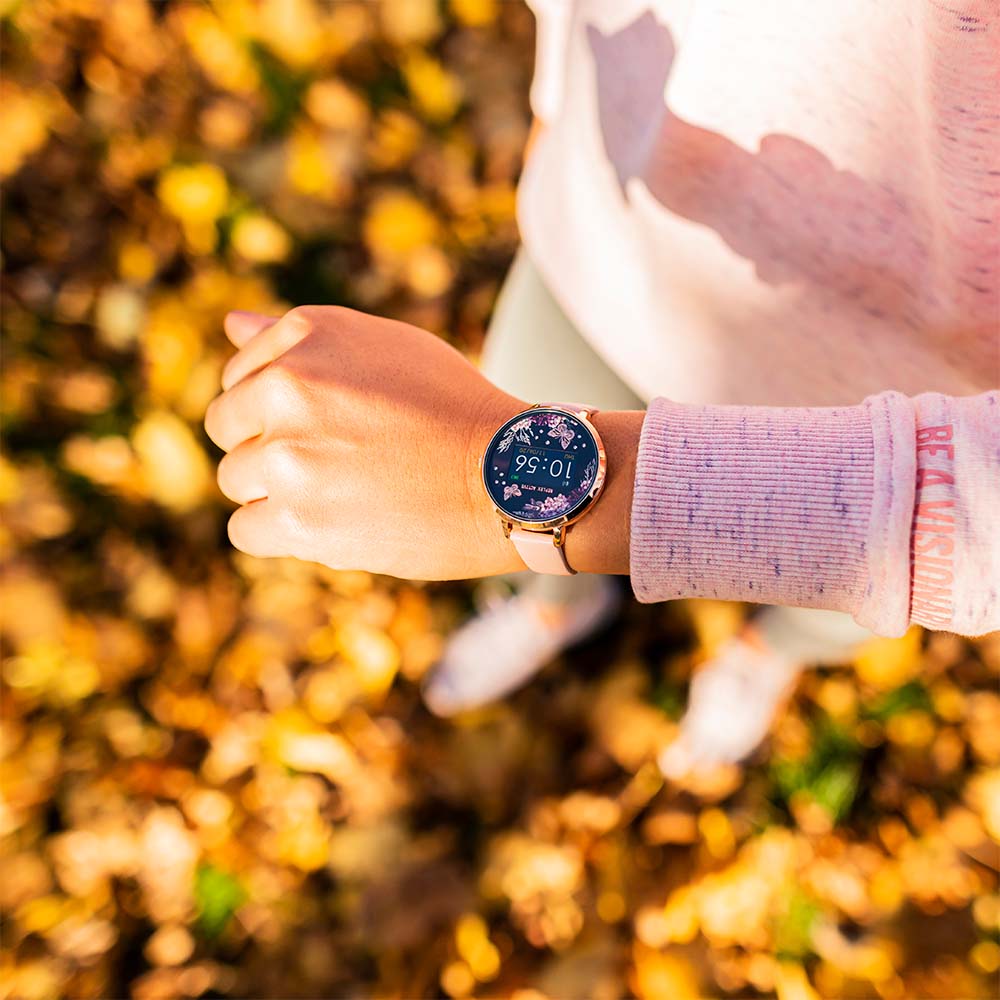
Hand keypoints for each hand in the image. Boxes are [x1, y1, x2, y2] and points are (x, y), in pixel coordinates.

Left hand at [204, 306, 527, 579]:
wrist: (509, 476)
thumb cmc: (455, 407)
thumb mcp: (386, 345)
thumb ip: (301, 338)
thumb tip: (230, 325)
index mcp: (309, 333)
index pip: (239, 376)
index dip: (276, 408)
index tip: (324, 425)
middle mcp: (288, 387)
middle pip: (226, 428)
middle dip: (267, 446)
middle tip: (330, 461)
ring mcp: (289, 456)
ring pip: (235, 480)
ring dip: (275, 491)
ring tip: (338, 492)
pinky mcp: (298, 520)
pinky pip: (245, 529)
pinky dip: (277, 532)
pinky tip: (325, 523)